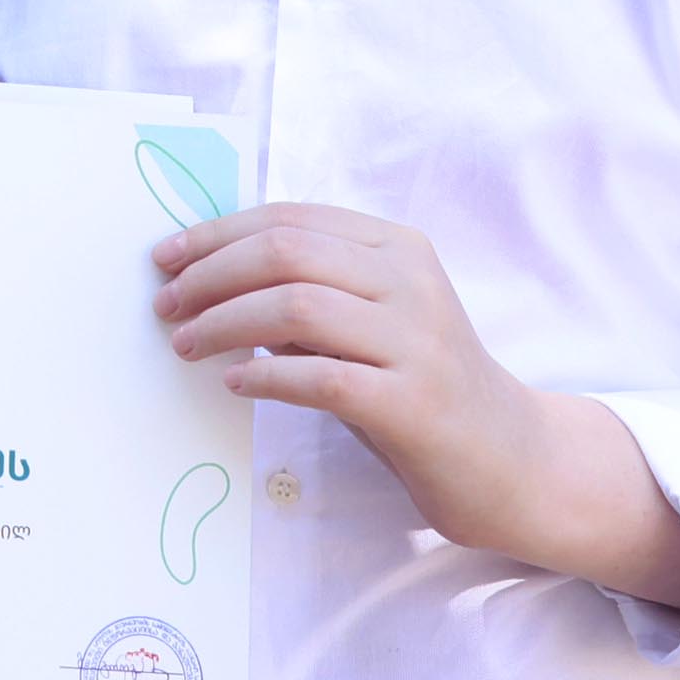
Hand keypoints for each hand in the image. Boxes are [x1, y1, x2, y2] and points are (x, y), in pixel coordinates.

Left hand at [153, 203, 679, 608]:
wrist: (513, 461)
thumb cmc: (422, 388)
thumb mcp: (369, 324)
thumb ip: (311, 294)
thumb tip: (210, 278)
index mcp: (396, 247)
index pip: (290, 218)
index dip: (218, 232)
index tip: (167, 256)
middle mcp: (410, 281)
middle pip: (286, 252)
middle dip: (210, 272)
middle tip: (166, 303)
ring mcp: (417, 340)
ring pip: (296, 306)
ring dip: (224, 322)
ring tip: (186, 343)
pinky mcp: (414, 403)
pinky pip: (320, 377)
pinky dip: (266, 376)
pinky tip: (235, 383)